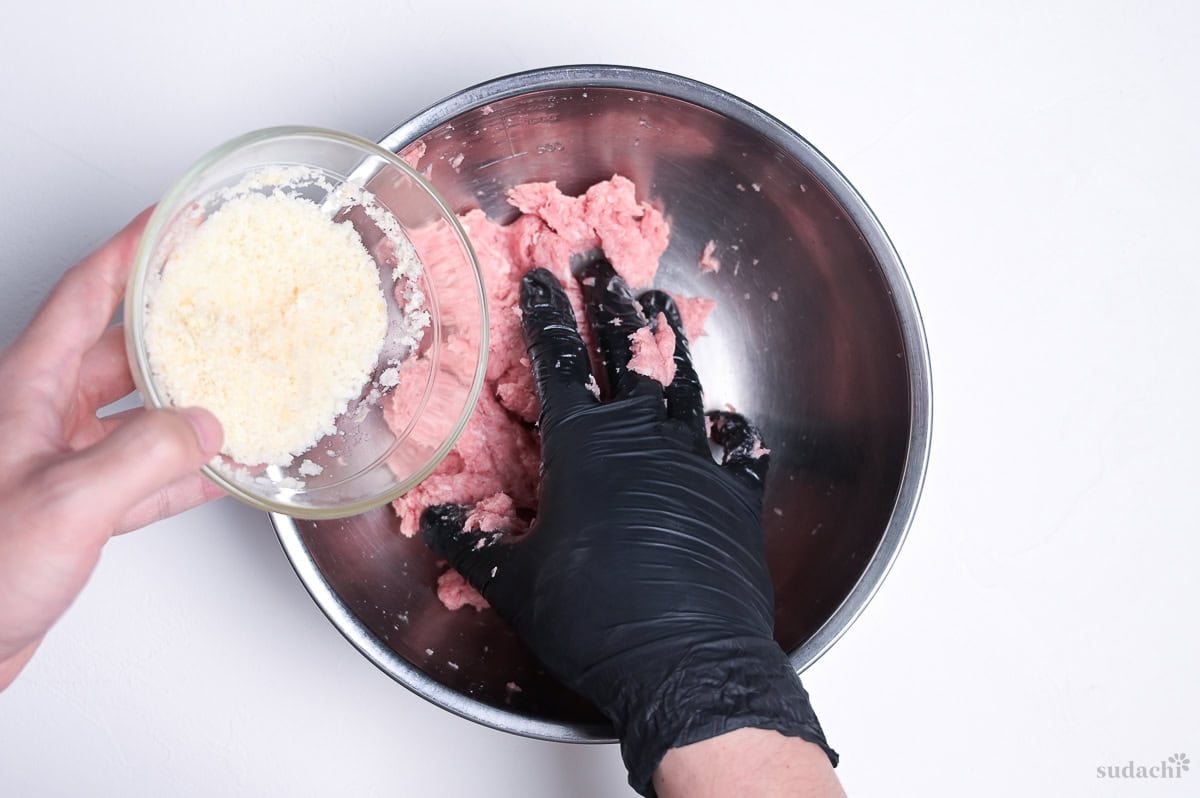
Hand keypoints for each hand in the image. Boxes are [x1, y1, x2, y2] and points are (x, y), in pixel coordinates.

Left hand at [0, 209, 223, 689]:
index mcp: (26, 391)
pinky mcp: (75, 510)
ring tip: (240, 385)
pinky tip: (221, 468)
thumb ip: (145, 457)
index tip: (168, 222)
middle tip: (222, 305)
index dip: (128, 253)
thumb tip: (206, 427)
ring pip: (137, 415)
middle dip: (173, 327)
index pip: (83, 297)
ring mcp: (58, 463)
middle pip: (119, 351)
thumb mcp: (67, 500)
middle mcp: (41, 417)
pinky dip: (185, 470)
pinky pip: (144, 475)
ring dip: (187, 404)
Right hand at [422, 262, 836, 795]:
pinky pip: (740, 450)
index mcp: (585, 446)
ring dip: (673, 342)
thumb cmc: (594, 619)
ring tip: (663, 307)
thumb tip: (439, 524)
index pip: (561, 361)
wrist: (687, 660)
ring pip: (686, 384)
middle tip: (606, 263)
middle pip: (629, 351)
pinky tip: (732, 423)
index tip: (544, 276)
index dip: (549, 314)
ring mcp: (698, 461)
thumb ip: (475, 546)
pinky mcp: (737, 495)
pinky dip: (733, 433)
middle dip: (611, 301)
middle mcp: (645, 438)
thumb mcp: (516, 584)